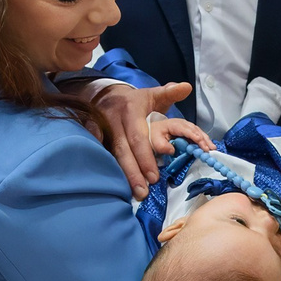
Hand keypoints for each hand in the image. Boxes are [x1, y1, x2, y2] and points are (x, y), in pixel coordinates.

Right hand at [91, 80, 194, 195]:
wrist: (106, 95)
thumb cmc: (136, 101)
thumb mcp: (153, 94)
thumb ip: (169, 93)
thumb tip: (186, 87)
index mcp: (131, 109)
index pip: (138, 136)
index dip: (145, 157)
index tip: (154, 177)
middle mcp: (115, 120)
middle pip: (123, 150)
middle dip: (134, 172)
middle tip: (144, 191)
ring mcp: (102, 129)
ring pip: (112, 155)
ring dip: (123, 175)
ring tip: (135, 193)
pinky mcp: (94, 137)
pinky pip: (101, 154)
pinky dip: (107, 169)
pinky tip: (116, 184)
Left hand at [142, 110, 208, 162]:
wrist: (150, 131)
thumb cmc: (152, 136)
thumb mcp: (154, 142)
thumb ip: (162, 146)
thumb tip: (172, 151)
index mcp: (173, 124)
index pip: (186, 130)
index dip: (195, 137)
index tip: (202, 145)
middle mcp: (181, 123)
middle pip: (195, 129)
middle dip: (204, 139)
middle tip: (210, 149)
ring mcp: (185, 127)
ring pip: (198, 131)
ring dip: (205, 139)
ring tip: (212, 148)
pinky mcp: (186, 131)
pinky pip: (196, 134)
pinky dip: (203, 140)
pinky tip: (207, 146)